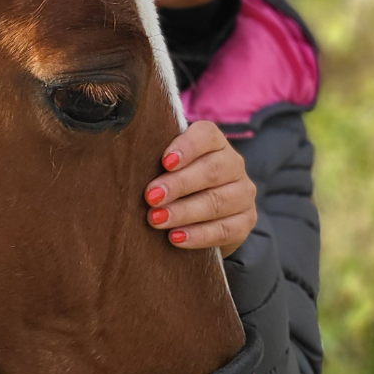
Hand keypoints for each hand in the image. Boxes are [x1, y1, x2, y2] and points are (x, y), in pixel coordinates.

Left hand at [144, 121, 256, 255]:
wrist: (201, 217)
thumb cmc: (175, 182)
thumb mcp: (166, 168)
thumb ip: (155, 161)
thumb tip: (126, 163)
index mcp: (214, 142)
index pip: (207, 135)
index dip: (187, 147)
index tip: (165, 162)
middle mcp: (233, 164)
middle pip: (211, 170)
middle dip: (179, 184)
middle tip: (152, 197)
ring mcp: (243, 193)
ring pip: (218, 201)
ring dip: (185, 212)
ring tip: (157, 220)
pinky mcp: (246, 221)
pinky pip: (225, 229)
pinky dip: (199, 235)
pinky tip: (176, 238)